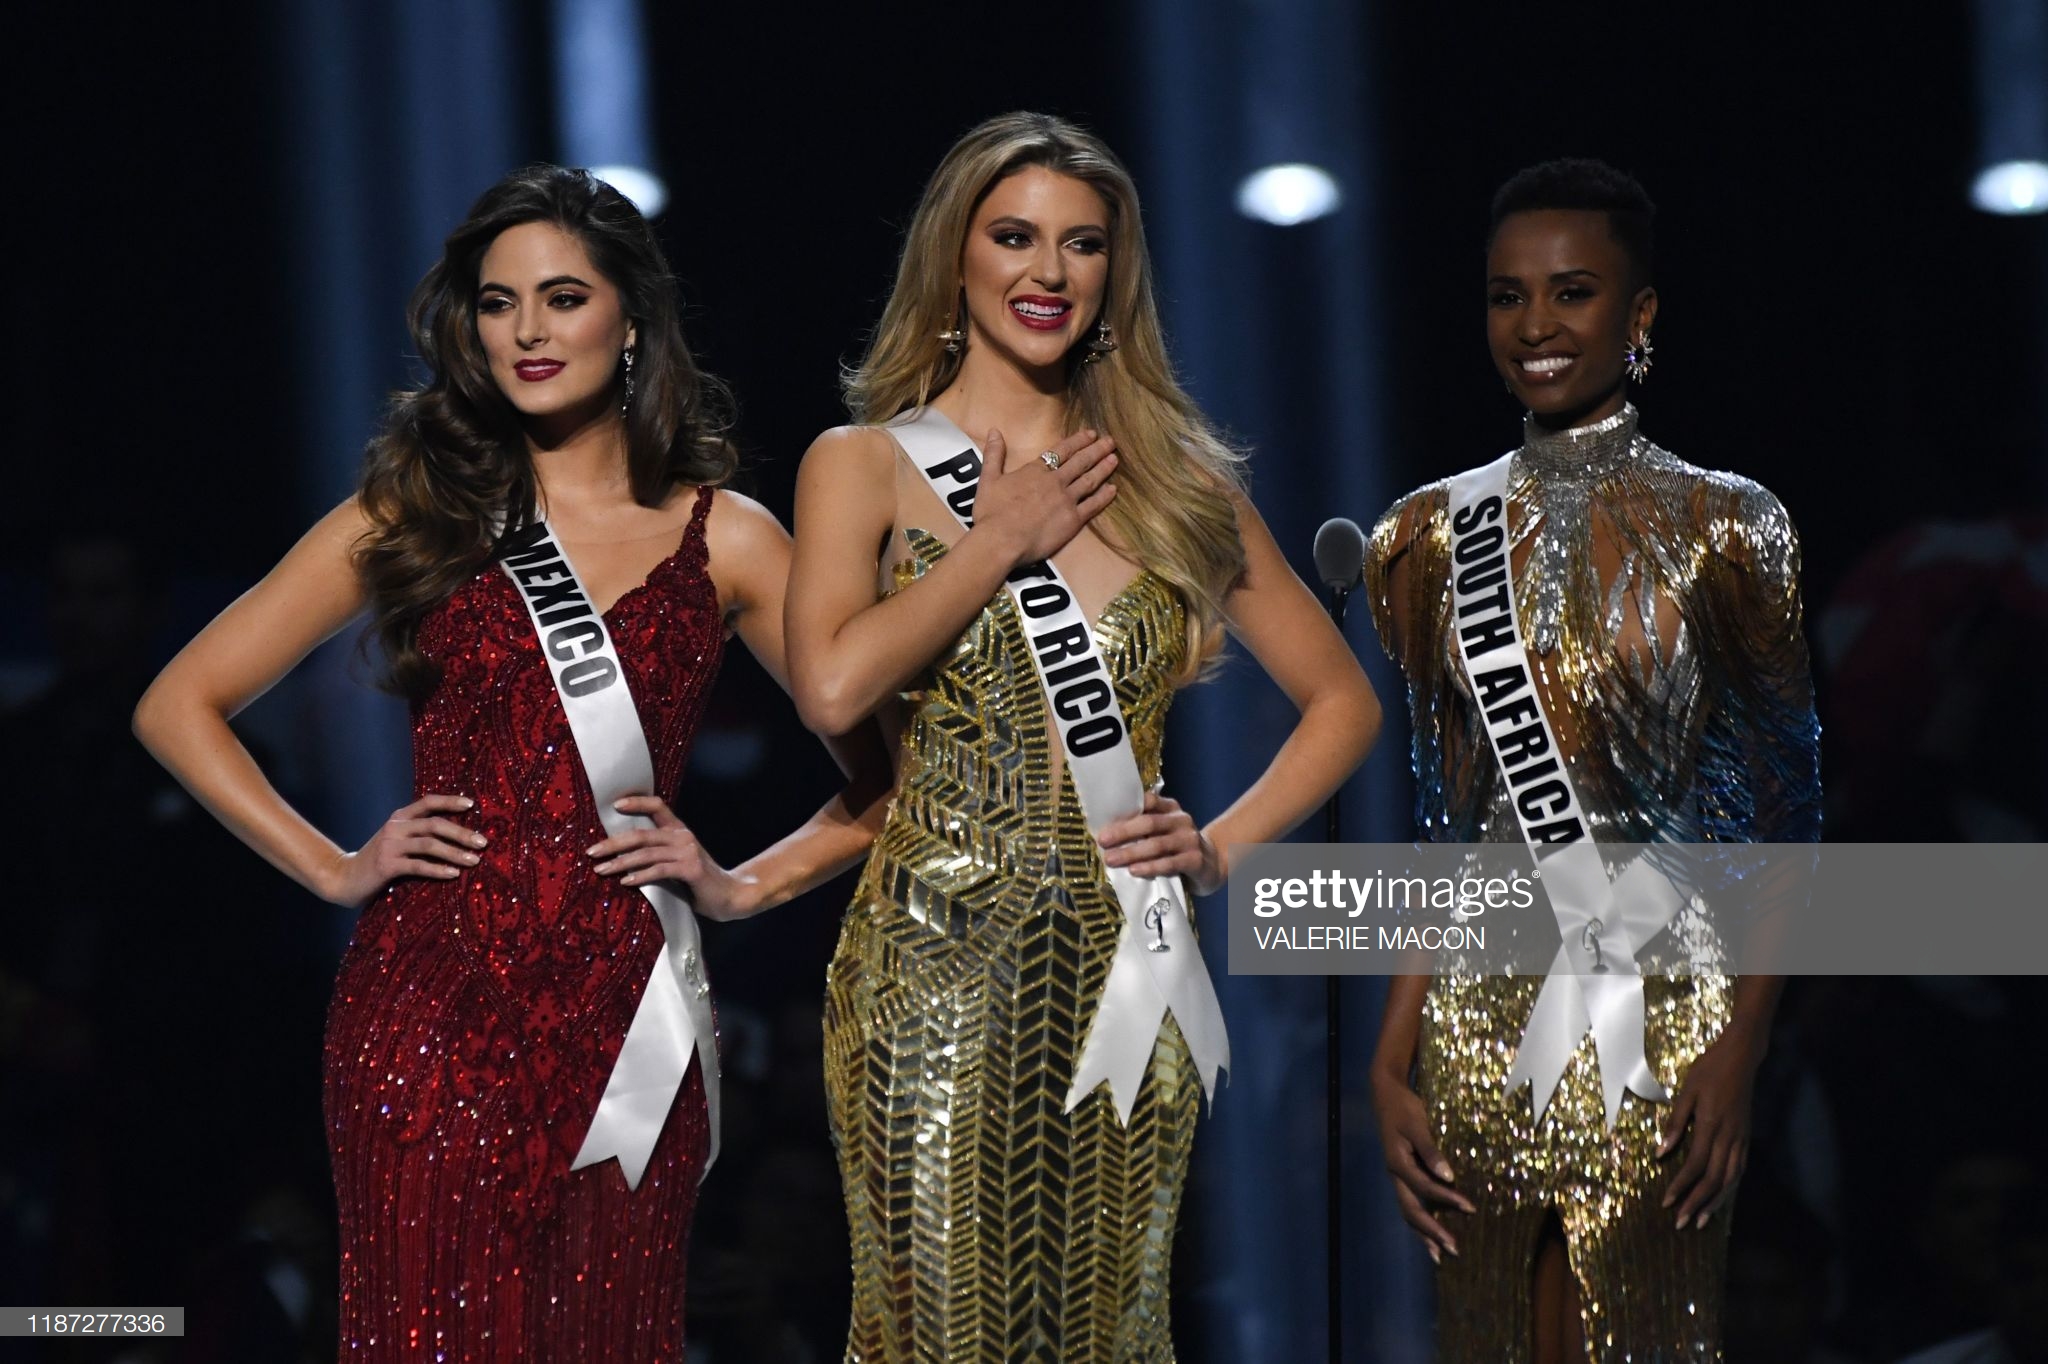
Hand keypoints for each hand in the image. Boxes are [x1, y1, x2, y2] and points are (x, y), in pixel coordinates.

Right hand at [325, 794, 483, 906]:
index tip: (472, 805)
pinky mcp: (387, 865)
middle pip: (435, 824)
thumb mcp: (396, 839)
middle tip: (483, 842)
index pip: (428, 802)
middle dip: (462, 833)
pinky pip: (418, 866)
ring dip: (455, 853)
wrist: (345, 877)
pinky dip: (438, 870)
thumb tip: (456, 833)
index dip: (450, 801)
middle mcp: (395, 827)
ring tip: (474, 860)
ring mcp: (390, 845)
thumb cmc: (379, 859)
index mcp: (399, 817)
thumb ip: (417, 832)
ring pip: (430, 844)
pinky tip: (453, 874)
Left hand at [588, 796, 757, 920]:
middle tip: (591, 852)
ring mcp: (687, 852)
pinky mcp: (691, 870)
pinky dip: (640, 876)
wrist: (731, 895)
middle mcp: (683, 836)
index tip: (614, 804)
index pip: (657, 806)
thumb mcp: (677, 861)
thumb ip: (658, 855)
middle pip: (641, 834)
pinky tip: (625, 882)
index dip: (637, 802)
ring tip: (600, 870)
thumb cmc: (699, 882)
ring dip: (620, 862)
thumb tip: (621, 856)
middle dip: (613, 843)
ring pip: (646, 853)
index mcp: (679, 830)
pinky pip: (659, 870)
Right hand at [972, 426, 1117, 566]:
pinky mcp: (1073, 521)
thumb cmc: (991, 512)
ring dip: (1103, 468)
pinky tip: (1113, 489)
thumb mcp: (988, 479)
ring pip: (1090, 480)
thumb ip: (994, 454)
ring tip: (1115, 459)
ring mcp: (1066, 500)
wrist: (1000, 540)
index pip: (1061, 451)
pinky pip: (1093, 506)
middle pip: (1081, 462)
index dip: (1078, 441)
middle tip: (1111, 441)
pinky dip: (1104, 497)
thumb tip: (994, 431)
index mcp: (1035, 470)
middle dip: (1097, 450)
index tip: (1091, 434)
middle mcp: (1055, 481)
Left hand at [1097, 791, 1224, 894]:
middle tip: (1102, 841)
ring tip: (1111, 859)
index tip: (1105, 821)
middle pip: (1149, 823)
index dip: (1126, 810)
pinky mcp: (1195, 860)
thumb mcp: (1164, 831)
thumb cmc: (1178, 846)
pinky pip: (1169, 863)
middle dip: (1123, 832)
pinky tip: (1134, 871)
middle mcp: (1181, 820)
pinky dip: (1150, 867)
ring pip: (1157, 845)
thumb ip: (1144, 827)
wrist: (1213, 863)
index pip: (1148, 801)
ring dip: (1131, 852)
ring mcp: (1190, 840)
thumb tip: (1108, 833)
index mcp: (1171, 808)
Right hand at [1372, 1069, 1474, 1262]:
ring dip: (1425, 1234)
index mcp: (1398, 1163)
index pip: (1425, 1188)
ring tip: (1440, 1254)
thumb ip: (1431, 1150)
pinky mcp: (1403, 1175)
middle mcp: (1396, 1175)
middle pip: (1412, 1211)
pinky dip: (1421, 1222)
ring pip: (1409, 1212)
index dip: (1447, 1199)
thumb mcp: (1417, 1123)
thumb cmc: (1403, 1108)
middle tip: (1454, 1250)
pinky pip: (1411, 1204)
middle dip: (1432, 1232)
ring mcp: (1398, 1177)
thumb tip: (1448, 1176)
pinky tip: (1432, 1235)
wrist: (1386, 1096)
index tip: (1470, 1208)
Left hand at [1658, 1025, 1762, 1228]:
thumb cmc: (1708, 1070)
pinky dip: (1729, 1188)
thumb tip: (1660, 1152)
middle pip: (1713, 1179)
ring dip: (1715, 1202)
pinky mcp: (1746, 1137)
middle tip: (1681, 1222)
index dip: (1681, 1186)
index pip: (1695, 1165)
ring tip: (1701, 1221)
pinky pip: (1739, 1170)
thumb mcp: (1686, 1091)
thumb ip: (1675, 1122)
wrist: (1741, 1058)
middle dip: (1696, 1203)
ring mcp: (1741, 1139)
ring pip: (1730, 1179)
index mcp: (1711, 1125)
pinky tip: (1720, 1198)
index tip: (1667, 1202)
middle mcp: (1729, 1137)